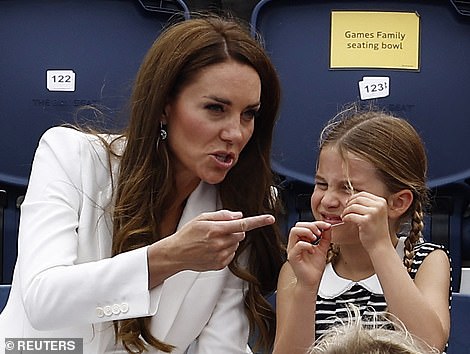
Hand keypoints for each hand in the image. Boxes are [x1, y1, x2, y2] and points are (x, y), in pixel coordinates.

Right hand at [154, 210, 274, 272]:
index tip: (270, 218)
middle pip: (241, 234)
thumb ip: (222, 215)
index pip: (243, 224)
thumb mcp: (201, 218)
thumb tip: (238, 215)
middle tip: (219, 230)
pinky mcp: (220, 265)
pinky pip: (231, 254)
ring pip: (236, 244)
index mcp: (216, 229)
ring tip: (212, 241)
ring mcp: (221, 256)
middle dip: (235, 230)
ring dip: (230, 240)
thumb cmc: (187, 234)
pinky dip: (226, 250)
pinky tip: (212, 249)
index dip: (258, 221)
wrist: (176, 254)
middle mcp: (220, 243)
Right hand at [286, 221, 331, 288]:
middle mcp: (294, 243)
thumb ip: (325, 237)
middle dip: (311, 226)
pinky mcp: (292, 256)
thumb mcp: (323, 248)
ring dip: (307, 232)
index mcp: (300, 240)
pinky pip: (298, 245)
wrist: (312, 281)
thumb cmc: (314, 267)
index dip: (316, 223)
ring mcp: (292, 249)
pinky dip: (307, 245)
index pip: (304, 225)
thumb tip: (328, 226)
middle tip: (319, 234)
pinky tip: (313, 251)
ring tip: (315, 240)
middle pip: (297, 225)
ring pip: (294, 231)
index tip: (326, 226)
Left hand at [341, 191, 391, 251]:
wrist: (380, 245)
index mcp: (382, 202)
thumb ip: (367, 204)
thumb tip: (350, 198)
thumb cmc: (376, 230)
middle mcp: (379, 206)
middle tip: (345, 211)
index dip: (353, 198)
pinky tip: (345, 221)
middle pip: (357, 199)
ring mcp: (373, 213)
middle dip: (348, 204)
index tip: (348, 203)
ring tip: (344, 217)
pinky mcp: (366, 221)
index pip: (363, 194)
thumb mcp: (376, 213)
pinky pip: (350, 215)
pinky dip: (345, 218)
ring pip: (352, 206)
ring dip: (346, 211)